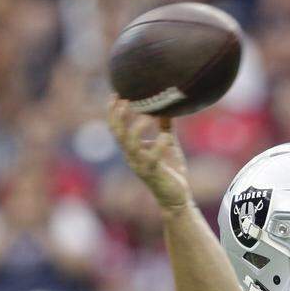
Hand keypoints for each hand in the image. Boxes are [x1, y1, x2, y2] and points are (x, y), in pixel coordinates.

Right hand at [107, 96, 190, 210]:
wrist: (176, 196)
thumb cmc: (171, 169)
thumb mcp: (168, 143)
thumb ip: (165, 126)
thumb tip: (166, 107)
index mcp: (132, 149)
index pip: (116, 128)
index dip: (113, 112)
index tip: (115, 94)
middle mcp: (131, 156)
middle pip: (118, 134)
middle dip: (118, 116)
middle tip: (124, 99)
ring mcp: (140, 165)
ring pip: (130, 145)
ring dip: (137, 128)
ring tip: (147, 115)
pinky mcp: (152, 173)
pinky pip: (152, 158)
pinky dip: (158, 145)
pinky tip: (166, 136)